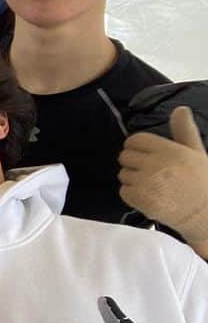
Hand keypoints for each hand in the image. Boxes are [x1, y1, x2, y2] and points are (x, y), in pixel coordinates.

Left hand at [119, 106, 207, 242]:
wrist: (204, 214)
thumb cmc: (200, 182)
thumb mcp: (195, 152)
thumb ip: (184, 130)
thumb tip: (180, 109)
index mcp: (171, 151)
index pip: (135, 140)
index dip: (136, 147)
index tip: (144, 155)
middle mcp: (158, 165)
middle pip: (125, 156)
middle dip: (134, 163)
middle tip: (150, 172)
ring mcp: (148, 183)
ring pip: (123, 174)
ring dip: (133, 180)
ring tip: (152, 186)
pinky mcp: (141, 199)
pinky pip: (124, 191)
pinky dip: (132, 194)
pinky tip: (148, 196)